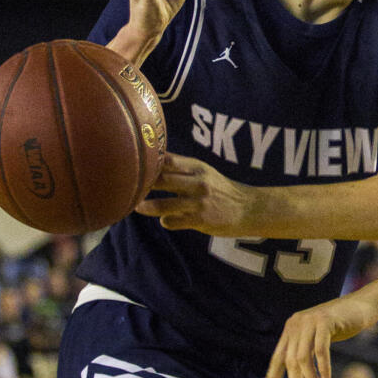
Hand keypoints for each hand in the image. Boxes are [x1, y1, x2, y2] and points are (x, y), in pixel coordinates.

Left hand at [135, 153, 255, 232]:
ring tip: (137, 207)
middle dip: (143, 184)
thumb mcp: (204, 172)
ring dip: (148, 206)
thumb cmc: (221, 189)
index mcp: (196, 168)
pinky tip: (166, 221)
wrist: (248, 209)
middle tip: (128, 186)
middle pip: (162, 179)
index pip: (167, 160)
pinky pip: (175, 222)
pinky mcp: (201, 220)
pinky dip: (166, 221)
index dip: (149, 162)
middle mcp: (197, 182)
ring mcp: (199, 202)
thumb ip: (180, 167)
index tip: (132, 164)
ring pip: (165, 204)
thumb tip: (153, 156)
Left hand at [261, 295, 377, 377]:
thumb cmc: (340, 325)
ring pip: (303, 357)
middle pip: (289, 361)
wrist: (361, 305)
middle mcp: (296, 325)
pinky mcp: (325, 322)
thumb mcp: (317, 336)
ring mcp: (310, 322)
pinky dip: (323, 367)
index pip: (277, 358)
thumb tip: (295, 376)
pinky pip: (320, 350)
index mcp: (291, 330)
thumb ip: (305, 349)